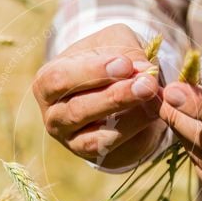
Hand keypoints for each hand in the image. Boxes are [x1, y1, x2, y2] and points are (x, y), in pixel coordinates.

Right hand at [33, 24, 166, 169]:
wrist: (118, 89)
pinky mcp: (95, 157)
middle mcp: (53, 117)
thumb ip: (128, 53)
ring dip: (128, 120)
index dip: (93, 72)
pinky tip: (155, 115)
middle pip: (78, 111)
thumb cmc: (109, 60)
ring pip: (95, 138)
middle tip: (146, 84)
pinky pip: (116, 151)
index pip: (60, 79)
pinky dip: (136, 134)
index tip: (125, 64)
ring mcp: (72, 141)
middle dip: (115, 97)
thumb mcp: (114, 43)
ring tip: (153, 99)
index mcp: (46, 82)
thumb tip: (146, 72)